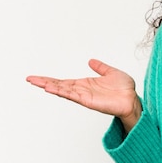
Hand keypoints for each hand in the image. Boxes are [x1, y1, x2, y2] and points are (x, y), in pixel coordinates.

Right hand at [26, 59, 141, 131]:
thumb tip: (91, 61)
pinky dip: (61, 92)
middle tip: (29, 79)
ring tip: (36, 83)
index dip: (50, 79)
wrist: (132, 99)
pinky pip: (72, 96)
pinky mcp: (88, 101)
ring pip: (63, 90)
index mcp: (84, 84)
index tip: (36, 78)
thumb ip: (101, 67)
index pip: (63, 82)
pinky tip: (51, 89)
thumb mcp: (111, 72)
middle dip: (43, 82)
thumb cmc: (124, 89)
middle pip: (58, 86)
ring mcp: (84, 96)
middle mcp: (81, 91)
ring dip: (49, 86)